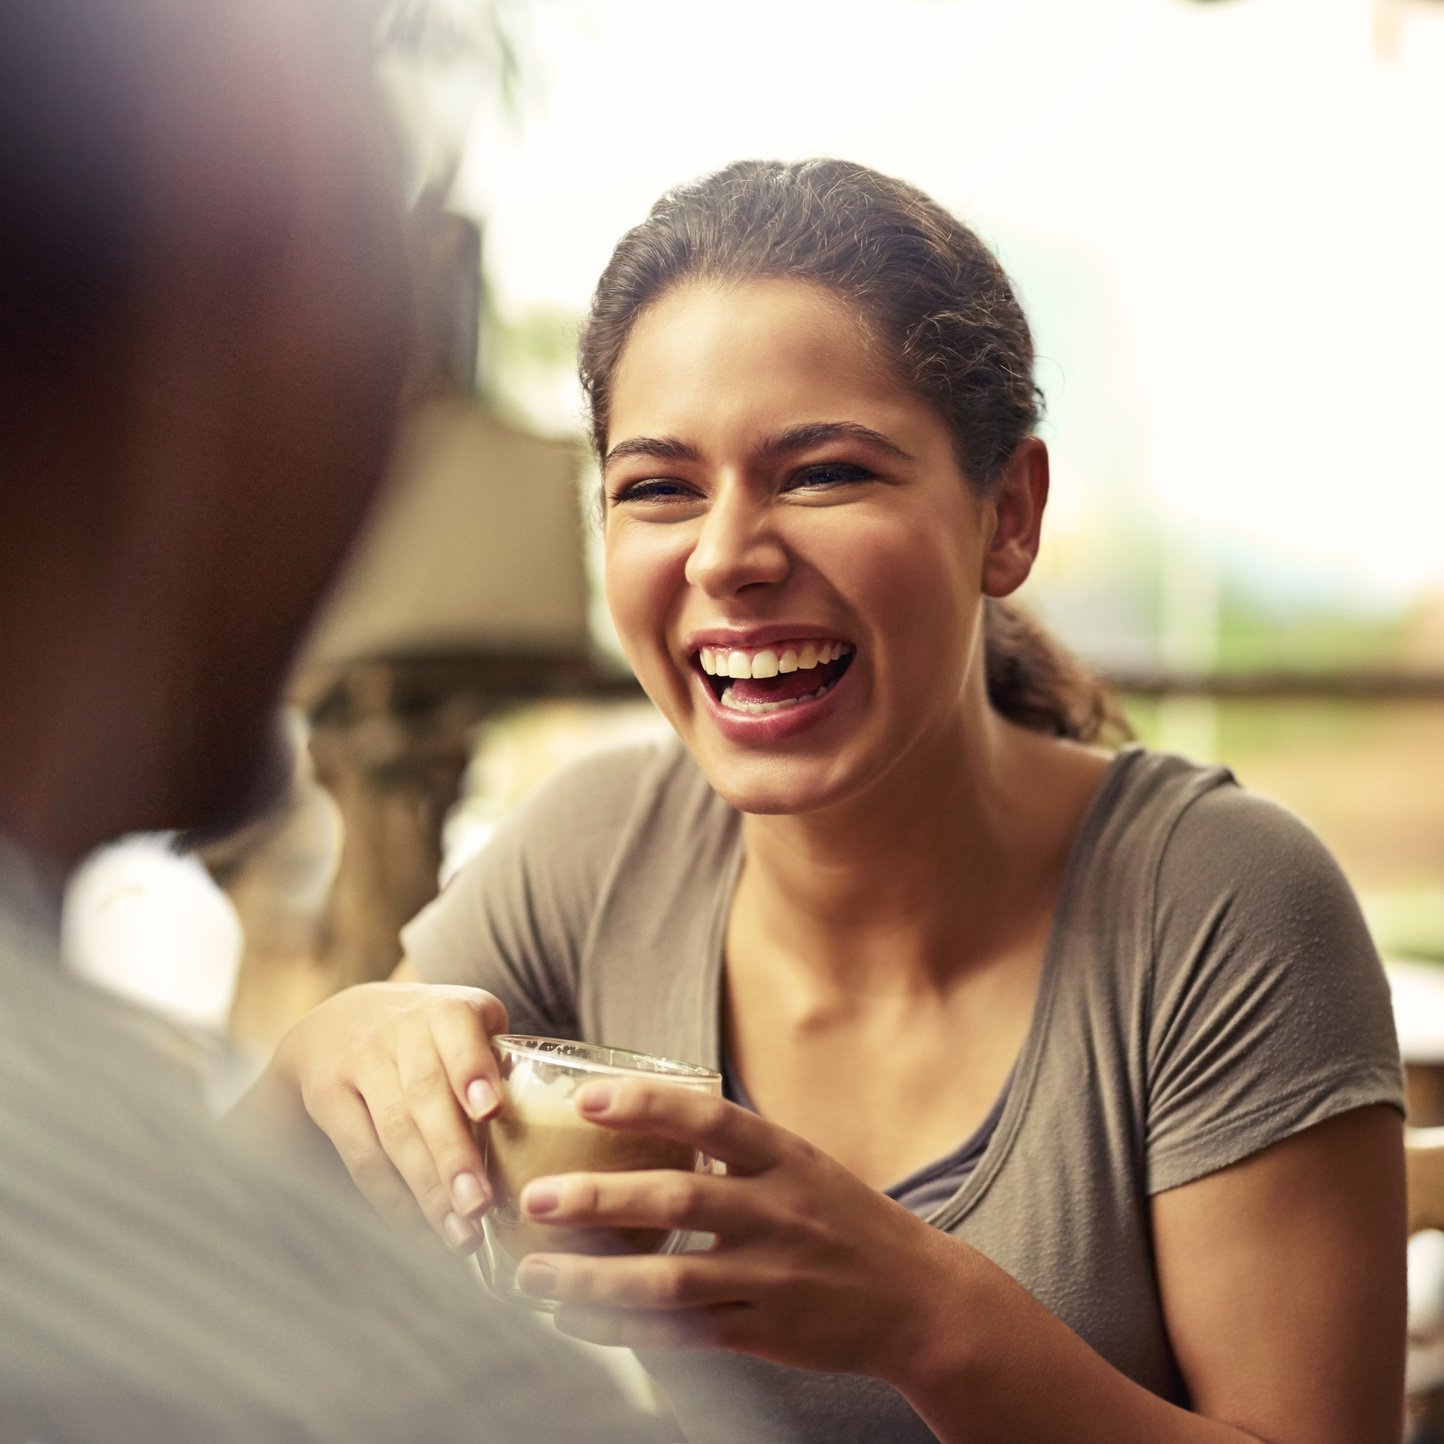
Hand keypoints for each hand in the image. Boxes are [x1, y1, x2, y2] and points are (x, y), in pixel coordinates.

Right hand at [261, 982, 508, 1251]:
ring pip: (393, 1131)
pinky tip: (420, 1230)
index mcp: (446, 1010)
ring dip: (427, 1190)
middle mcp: (400, 1030)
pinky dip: (392, 1198)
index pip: (458, 1032)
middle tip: (480, 1206)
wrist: (339, 1020)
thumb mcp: (465, 1026)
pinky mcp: (327, 1095)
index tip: (491, 1110)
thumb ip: (501, 1064)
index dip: (472, 1070)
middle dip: (454, 1155)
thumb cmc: (429, 1036)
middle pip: (426, 1095)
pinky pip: (360, 1154)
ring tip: (461, 1234)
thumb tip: (547, 1131)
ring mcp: (360, 1062)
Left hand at [511, 1079, 957, 1382]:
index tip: (588, 1097)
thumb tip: (651, 1115)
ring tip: (533, 1272)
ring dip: (595, 1277)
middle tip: (535, 1196)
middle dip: (600, 1198)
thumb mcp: (804, 1165)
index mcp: (787, 1159)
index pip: (710, 1120)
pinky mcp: (765, 1334)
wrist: (920, 1301)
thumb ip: (736, 1149)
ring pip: (670, 1280)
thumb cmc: (846, 1220)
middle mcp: (779, 1213)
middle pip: (678, 1200)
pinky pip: (683, 1335)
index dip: (647, 1105)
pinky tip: (576, 1320)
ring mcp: (771, 1278)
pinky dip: (625, 1329)